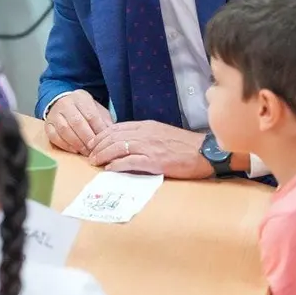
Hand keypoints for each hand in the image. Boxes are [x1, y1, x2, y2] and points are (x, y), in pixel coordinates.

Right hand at [44, 90, 113, 155]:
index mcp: (81, 98)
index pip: (91, 115)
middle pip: (77, 122)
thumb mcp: (97, 110)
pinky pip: (54, 136)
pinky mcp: (47, 124)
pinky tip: (74, 150)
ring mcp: (54, 114)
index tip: (105, 142)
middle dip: (87, 139)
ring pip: (64, 130)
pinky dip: (65, 145)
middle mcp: (65, 104)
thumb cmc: (83, 110)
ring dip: (77, 144)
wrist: (62, 102)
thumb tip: (111, 135)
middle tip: (95, 151)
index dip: (98, 130)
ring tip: (86, 152)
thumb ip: (104, 121)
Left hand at [87, 120, 212, 178]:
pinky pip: (129, 162)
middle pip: (113, 137)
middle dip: (98, 146)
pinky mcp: (154, 161)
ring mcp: (148, 147)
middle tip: (90, 155)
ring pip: (117, 147)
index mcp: (145, 126)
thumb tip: (126, 141)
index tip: (93, 144)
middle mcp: (144, 134)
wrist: (205, 152)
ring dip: (103, 155)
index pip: (116, 128)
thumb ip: (144, 135)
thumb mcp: (161, 133)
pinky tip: (109, 169)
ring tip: (95, 162)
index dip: (101, 136)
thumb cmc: (185, 145)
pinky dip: (116, 165)